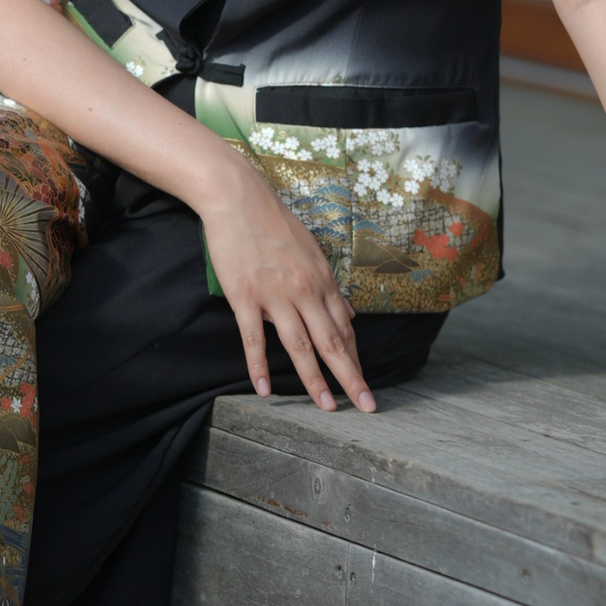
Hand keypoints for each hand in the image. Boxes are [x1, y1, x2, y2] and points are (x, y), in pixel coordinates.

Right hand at [197, 156, 374, 413]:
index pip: (345, 329)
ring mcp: (275, 295)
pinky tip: (265, 390)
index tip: (365, 384)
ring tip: (327, 407)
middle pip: (332, 342)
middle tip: (367, 406)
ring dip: (315, 380)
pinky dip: (259, 366)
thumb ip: (329, 285)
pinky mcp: (245, 297)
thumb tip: (348, 312)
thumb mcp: (312, 250)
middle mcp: (305, 291)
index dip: (356, 360)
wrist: (239, 198)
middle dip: (351, 378)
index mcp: (322, 280)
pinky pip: (254, 338)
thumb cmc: (274, 222)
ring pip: (300, 346)